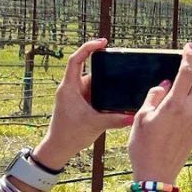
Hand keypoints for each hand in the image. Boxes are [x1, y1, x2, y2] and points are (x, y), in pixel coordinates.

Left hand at [33, 39, 133, 169]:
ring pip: (93, 83)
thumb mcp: (95, 125)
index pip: (76, 60)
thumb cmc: (70, 135)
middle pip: (89, 71)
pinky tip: (115, 97)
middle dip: (104, 69)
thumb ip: (115, 120)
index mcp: (69, 88)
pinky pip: (94, 93)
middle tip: (121, 66)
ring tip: (121, 84)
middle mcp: (71, 88)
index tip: (102, 42)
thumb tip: (133, 116)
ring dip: (106, 84)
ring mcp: (75, 95)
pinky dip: (104, 93)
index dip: (88, 48)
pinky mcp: (79, 103)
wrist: (58, 148)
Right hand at [128, 43, 191, 185]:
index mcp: (174, 105)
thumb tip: (165, 85)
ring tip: (175, 99)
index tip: (190, 46)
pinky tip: (175, 115)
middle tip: (177, 82)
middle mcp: (189, 112)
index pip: (186, 73)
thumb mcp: (141, 117)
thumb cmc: (143, 146)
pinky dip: (190, 106)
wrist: (156, 174)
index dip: (189, 57)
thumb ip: (154, 96)